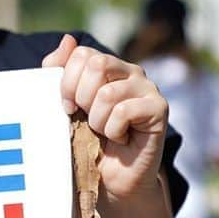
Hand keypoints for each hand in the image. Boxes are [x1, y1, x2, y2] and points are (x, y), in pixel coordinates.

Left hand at [42, 34, 168, 203]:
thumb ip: (59, 72)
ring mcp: (147, 88)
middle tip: (87, 119)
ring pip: (108, 93)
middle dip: (81, 98)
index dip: (66, 82)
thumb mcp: (65, 105)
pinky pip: (124, 111)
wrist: (110, 177)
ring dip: (97, 121)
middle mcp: (130, 72)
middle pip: (96, 65)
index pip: (81, 54)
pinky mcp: (159, 108)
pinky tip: (120, 138)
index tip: (66, 106)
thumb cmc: (86, 140)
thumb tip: (67, 39)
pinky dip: (113, 131)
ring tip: (104, 132)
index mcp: (106, 67)